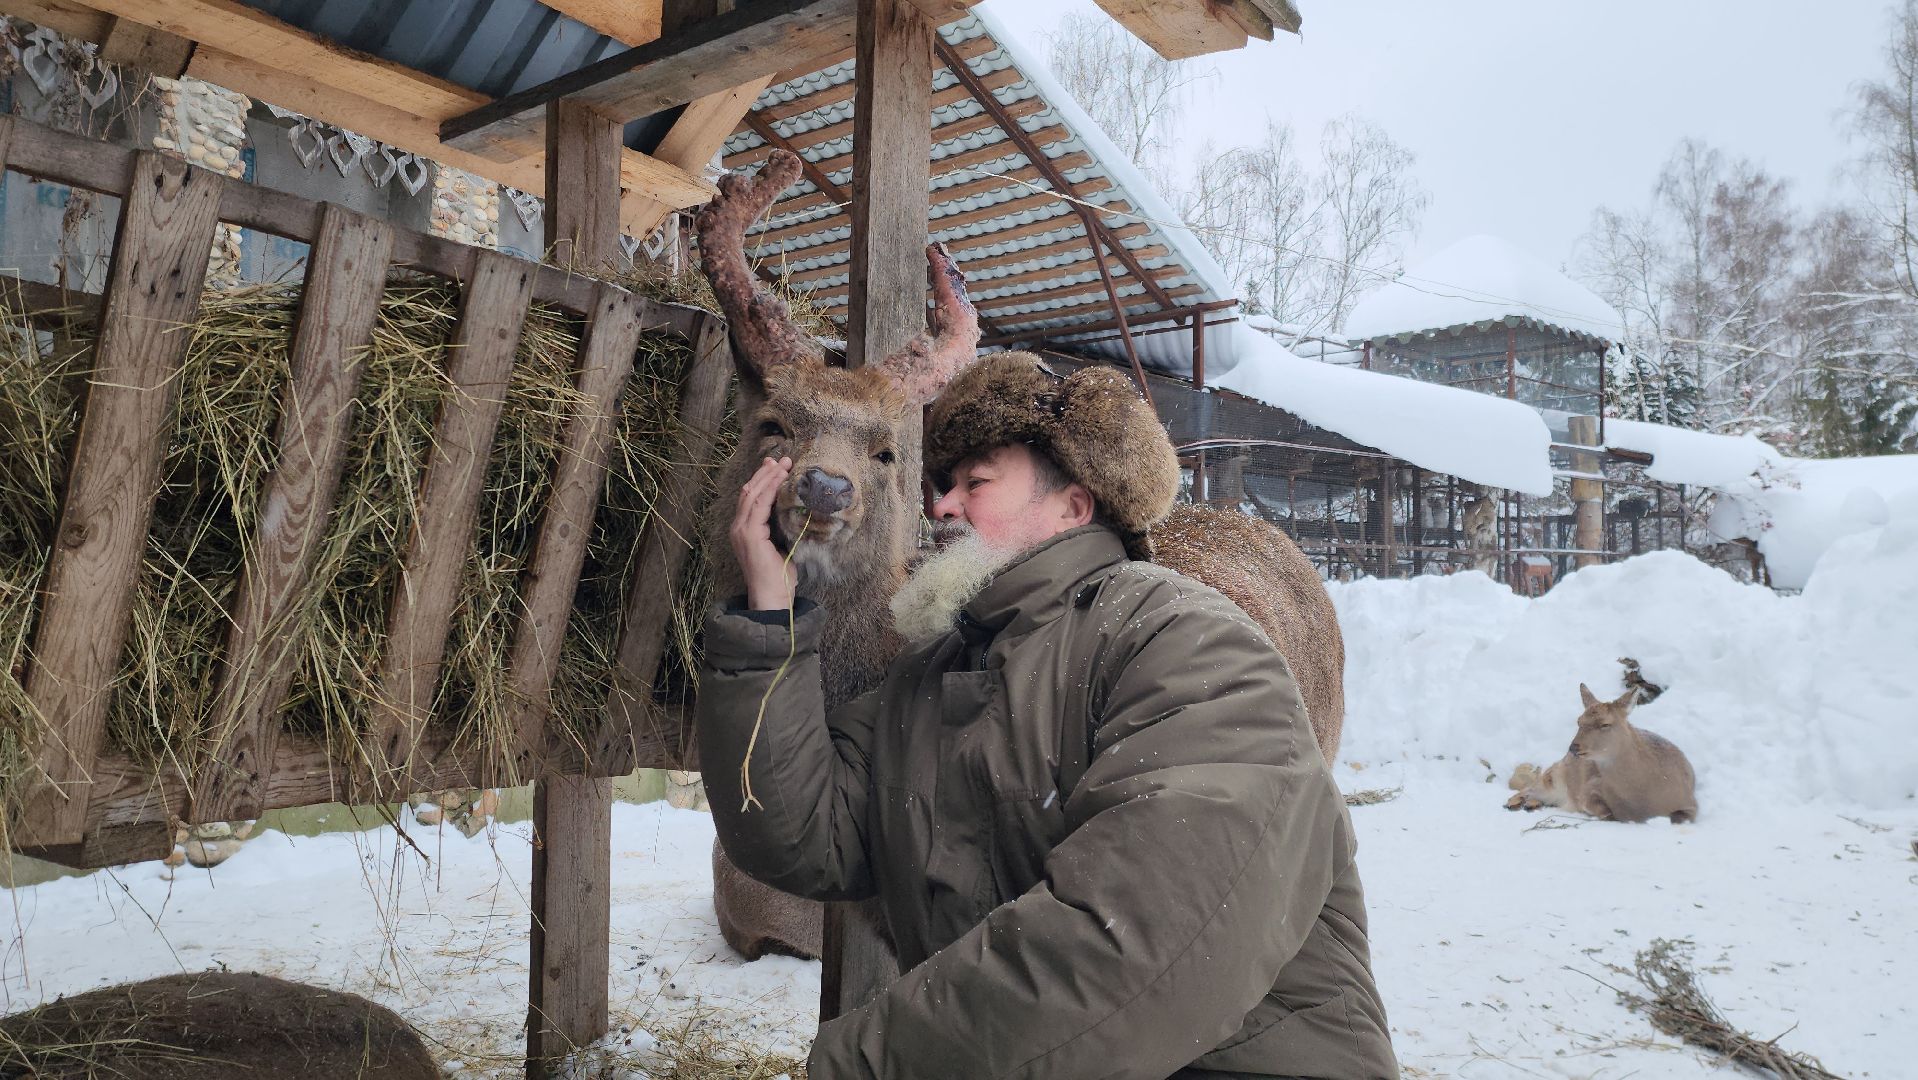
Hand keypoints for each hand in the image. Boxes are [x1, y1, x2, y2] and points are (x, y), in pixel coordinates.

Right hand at [732, 456, 796, 610]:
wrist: (771, 596)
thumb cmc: (778, 577)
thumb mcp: (781, 546)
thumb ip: (782, 529)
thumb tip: (797, 513)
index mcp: (744, 530)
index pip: (750, 498)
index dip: (762, 480)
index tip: (775, 467)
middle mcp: (738, 527)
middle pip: (749, 491)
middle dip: (765, 473)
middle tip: (781, 460)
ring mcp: (741, 530)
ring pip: (752, 494)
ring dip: (769, 477)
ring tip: (783, 464)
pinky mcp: (749, 534)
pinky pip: (759, 504)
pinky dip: (770, 489)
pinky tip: (781, 479)